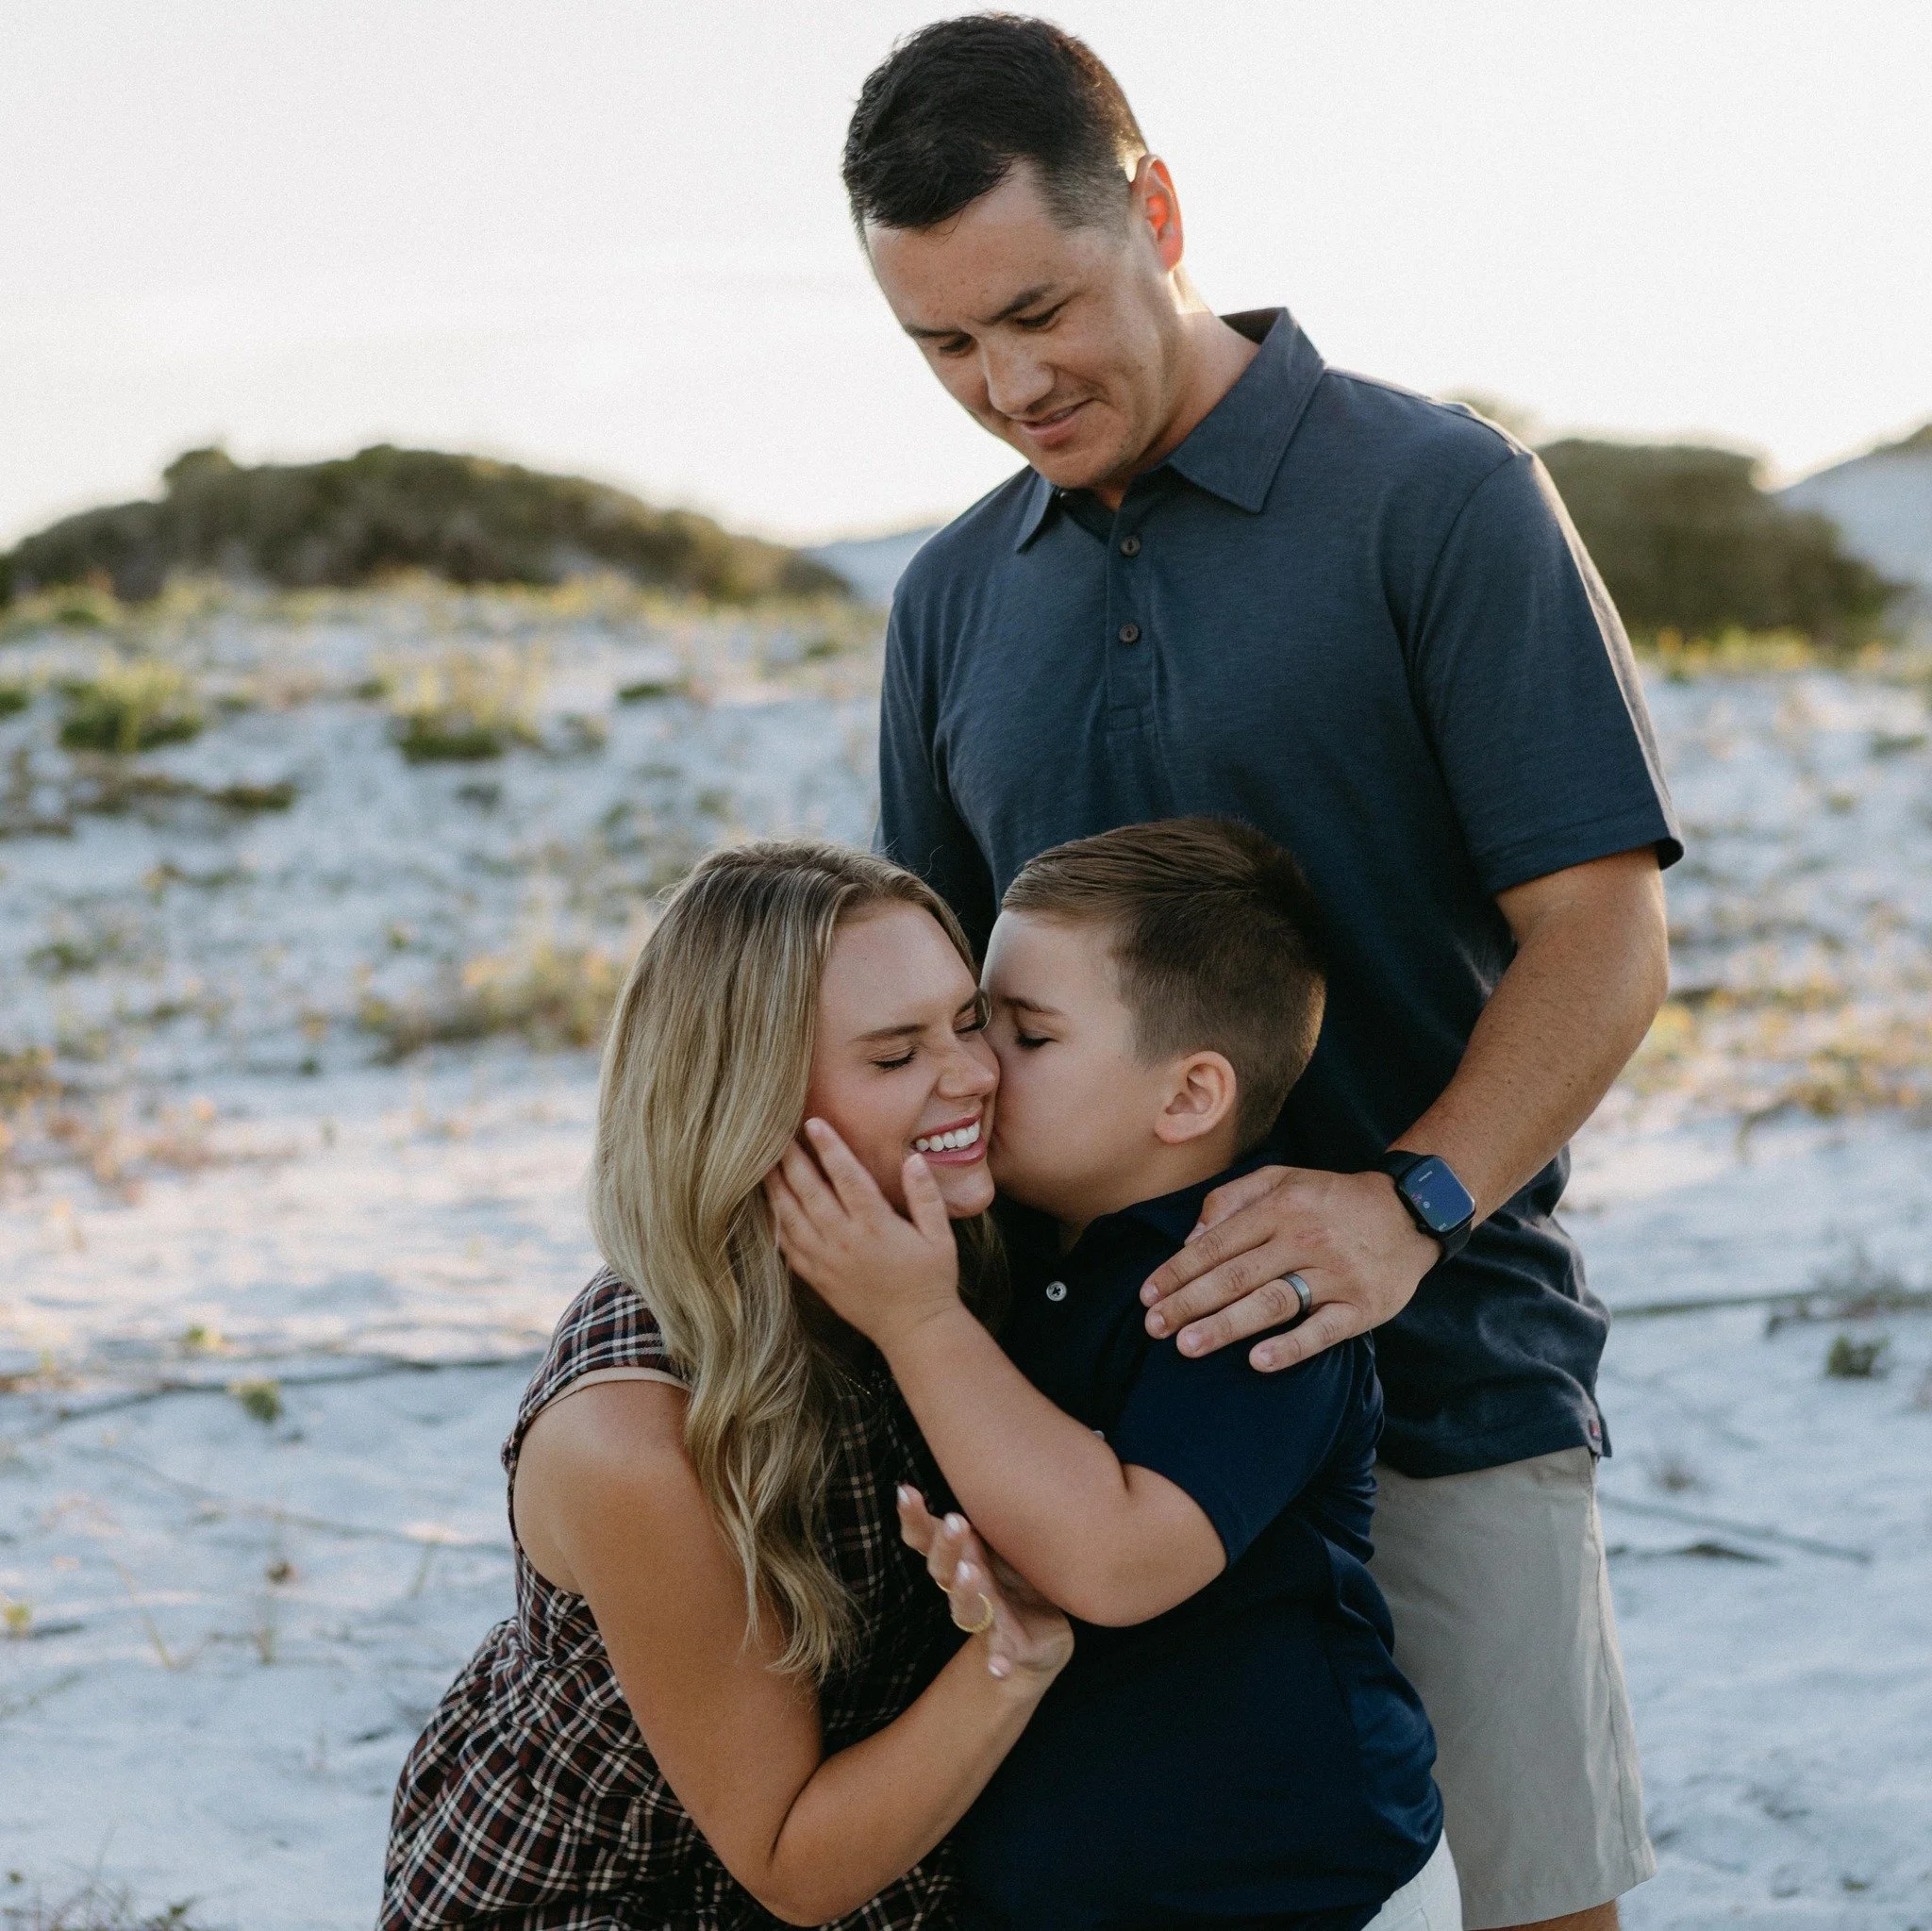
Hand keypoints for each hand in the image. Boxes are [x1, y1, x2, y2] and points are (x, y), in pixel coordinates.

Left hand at [765, 1119, 960, 1348]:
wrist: (914, 1330)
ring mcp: (827, 1261)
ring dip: (776, 1188)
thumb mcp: (940, 1237)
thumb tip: (914, 1160)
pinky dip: (775, 1223)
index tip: (813, 1123)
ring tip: (763, 1163)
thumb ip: (926, 1197)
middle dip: (792, 1160)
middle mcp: (845, 1241)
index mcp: (876, 1226)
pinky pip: (788, 1246)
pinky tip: (767, 1206)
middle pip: (810, 1192)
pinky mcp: (817, 1278)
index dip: (829, 1148)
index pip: (847, 1177)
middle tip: (776, 1134)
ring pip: (792, 1217)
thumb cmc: (931, 1279)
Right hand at [897, 1486, 1072, 1684]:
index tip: (906, 1491)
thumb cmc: (1018, 1573)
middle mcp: (965, 1586)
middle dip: (947, 1545)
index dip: (914, 1517)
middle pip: (943, 1568)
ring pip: (968, 1606)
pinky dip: (998, 1660)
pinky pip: (1002, 1652)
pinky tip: (997, 1670)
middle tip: (954, 1522)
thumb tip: (989, 1426)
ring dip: (966, 1592)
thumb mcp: (1004, 1535)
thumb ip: (991, 1500)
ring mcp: (985, 1617)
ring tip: (970, 1575)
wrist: (1040, 1636)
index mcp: (960, 1556)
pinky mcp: (1010, 1645)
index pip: (926, 1536)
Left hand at [1138, 1164, 1438, 1372]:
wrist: (1410, 1213)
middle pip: (1236, 1276)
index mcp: (1280, 1208)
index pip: (1217, 1244)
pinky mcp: (1362, 1307)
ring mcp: (1335, 1275)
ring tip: (1187, 1346)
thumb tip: (1190, 1237)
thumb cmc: (1331, 1199)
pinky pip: (1322, 1331)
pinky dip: (1290, 1347)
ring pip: (1272, 1303)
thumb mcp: (1281, 1179)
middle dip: (1189, 1303)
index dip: (1178, 1271)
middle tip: (1153, 1327)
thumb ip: (1231, 1200)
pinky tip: (1257, 1362)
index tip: (1147, 1295)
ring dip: (1226, 1326)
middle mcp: (1304, 1239)